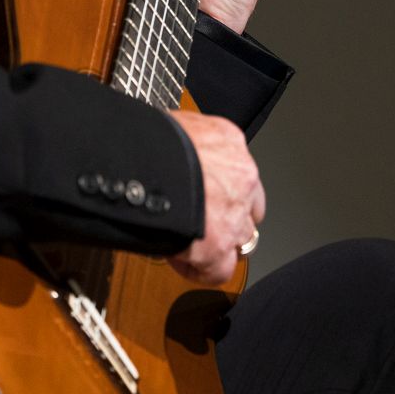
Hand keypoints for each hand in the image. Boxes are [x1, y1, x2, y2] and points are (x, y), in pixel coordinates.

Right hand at [167, 109, 264, 284]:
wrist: (145, 160)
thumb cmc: (151, 136)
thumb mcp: (174, 123)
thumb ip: (182, 139)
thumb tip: (165, 145)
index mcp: (228, 140)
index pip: (237, 167)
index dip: (218, 183)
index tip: (201, 190)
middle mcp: (240, 176)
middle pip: (249, 204)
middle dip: (229, 214)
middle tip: (202, 217)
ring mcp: (234, 213)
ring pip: (243, 237)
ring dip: (220, 241)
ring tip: (192, 240)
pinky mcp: (218, 245)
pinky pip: (221, 270)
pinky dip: (203, 270)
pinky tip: (183, 260)